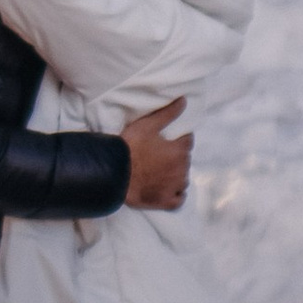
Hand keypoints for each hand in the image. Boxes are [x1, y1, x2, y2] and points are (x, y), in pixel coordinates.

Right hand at [122, 95, 192, 210]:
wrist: (115, 174)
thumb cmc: (131, 147)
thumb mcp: (148, 125)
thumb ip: (168, 113)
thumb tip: (184, 101)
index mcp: (179, 151)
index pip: (188, 140)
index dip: (178, 138)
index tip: (169, 139)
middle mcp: (181, 170)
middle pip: (185, 160)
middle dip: (177, 156)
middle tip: (162, 154)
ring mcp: (174, 187)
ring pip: (183, 179)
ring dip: (178, 174)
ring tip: (164, 170)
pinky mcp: (165, 201)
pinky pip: (179, 199)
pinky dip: (177, 193)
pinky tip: (170, 188)